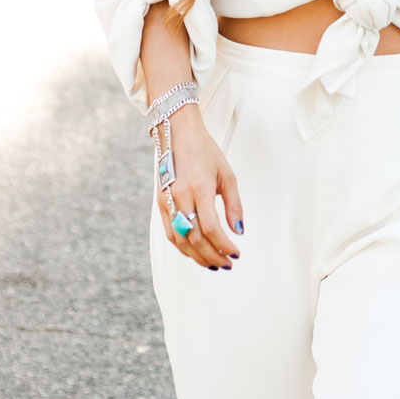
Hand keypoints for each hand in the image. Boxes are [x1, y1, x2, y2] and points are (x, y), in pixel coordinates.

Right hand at [157, 104, 243, 270]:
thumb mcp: (227, 175)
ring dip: (198, 257)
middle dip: (213, 256)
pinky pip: (170, 233)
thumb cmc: (206, 153)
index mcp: (200, 188)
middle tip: (228, 264)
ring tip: (214, 264)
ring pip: (180, 240)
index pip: (211, 228)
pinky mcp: (160, 204)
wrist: (177, 134)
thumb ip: (234, 205)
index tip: (237, 253)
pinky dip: (184, 248)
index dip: (224, 245)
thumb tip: (239, 231)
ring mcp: (167, 202)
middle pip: (195, 238)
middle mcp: (180, 197)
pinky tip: (197, 253)